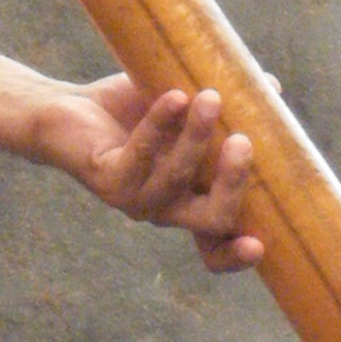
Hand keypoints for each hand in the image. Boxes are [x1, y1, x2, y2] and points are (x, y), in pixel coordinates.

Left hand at [40, 76, 263, 272]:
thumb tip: (272, 86)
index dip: (237, 255)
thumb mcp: (189, 106)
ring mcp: (136, 200)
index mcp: (192, 203)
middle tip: (245, 142)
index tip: (259, 246)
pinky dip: (159, 123)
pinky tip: (173, 97)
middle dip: (232, 184)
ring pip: (176, 179)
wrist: (68, 109)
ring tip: (209, 97)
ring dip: (197, 137)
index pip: (216, 248)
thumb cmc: (134, 112)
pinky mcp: (107, 180)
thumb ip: (228, 101)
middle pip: (211, 220)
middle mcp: (166, 211)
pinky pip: (139, 154)